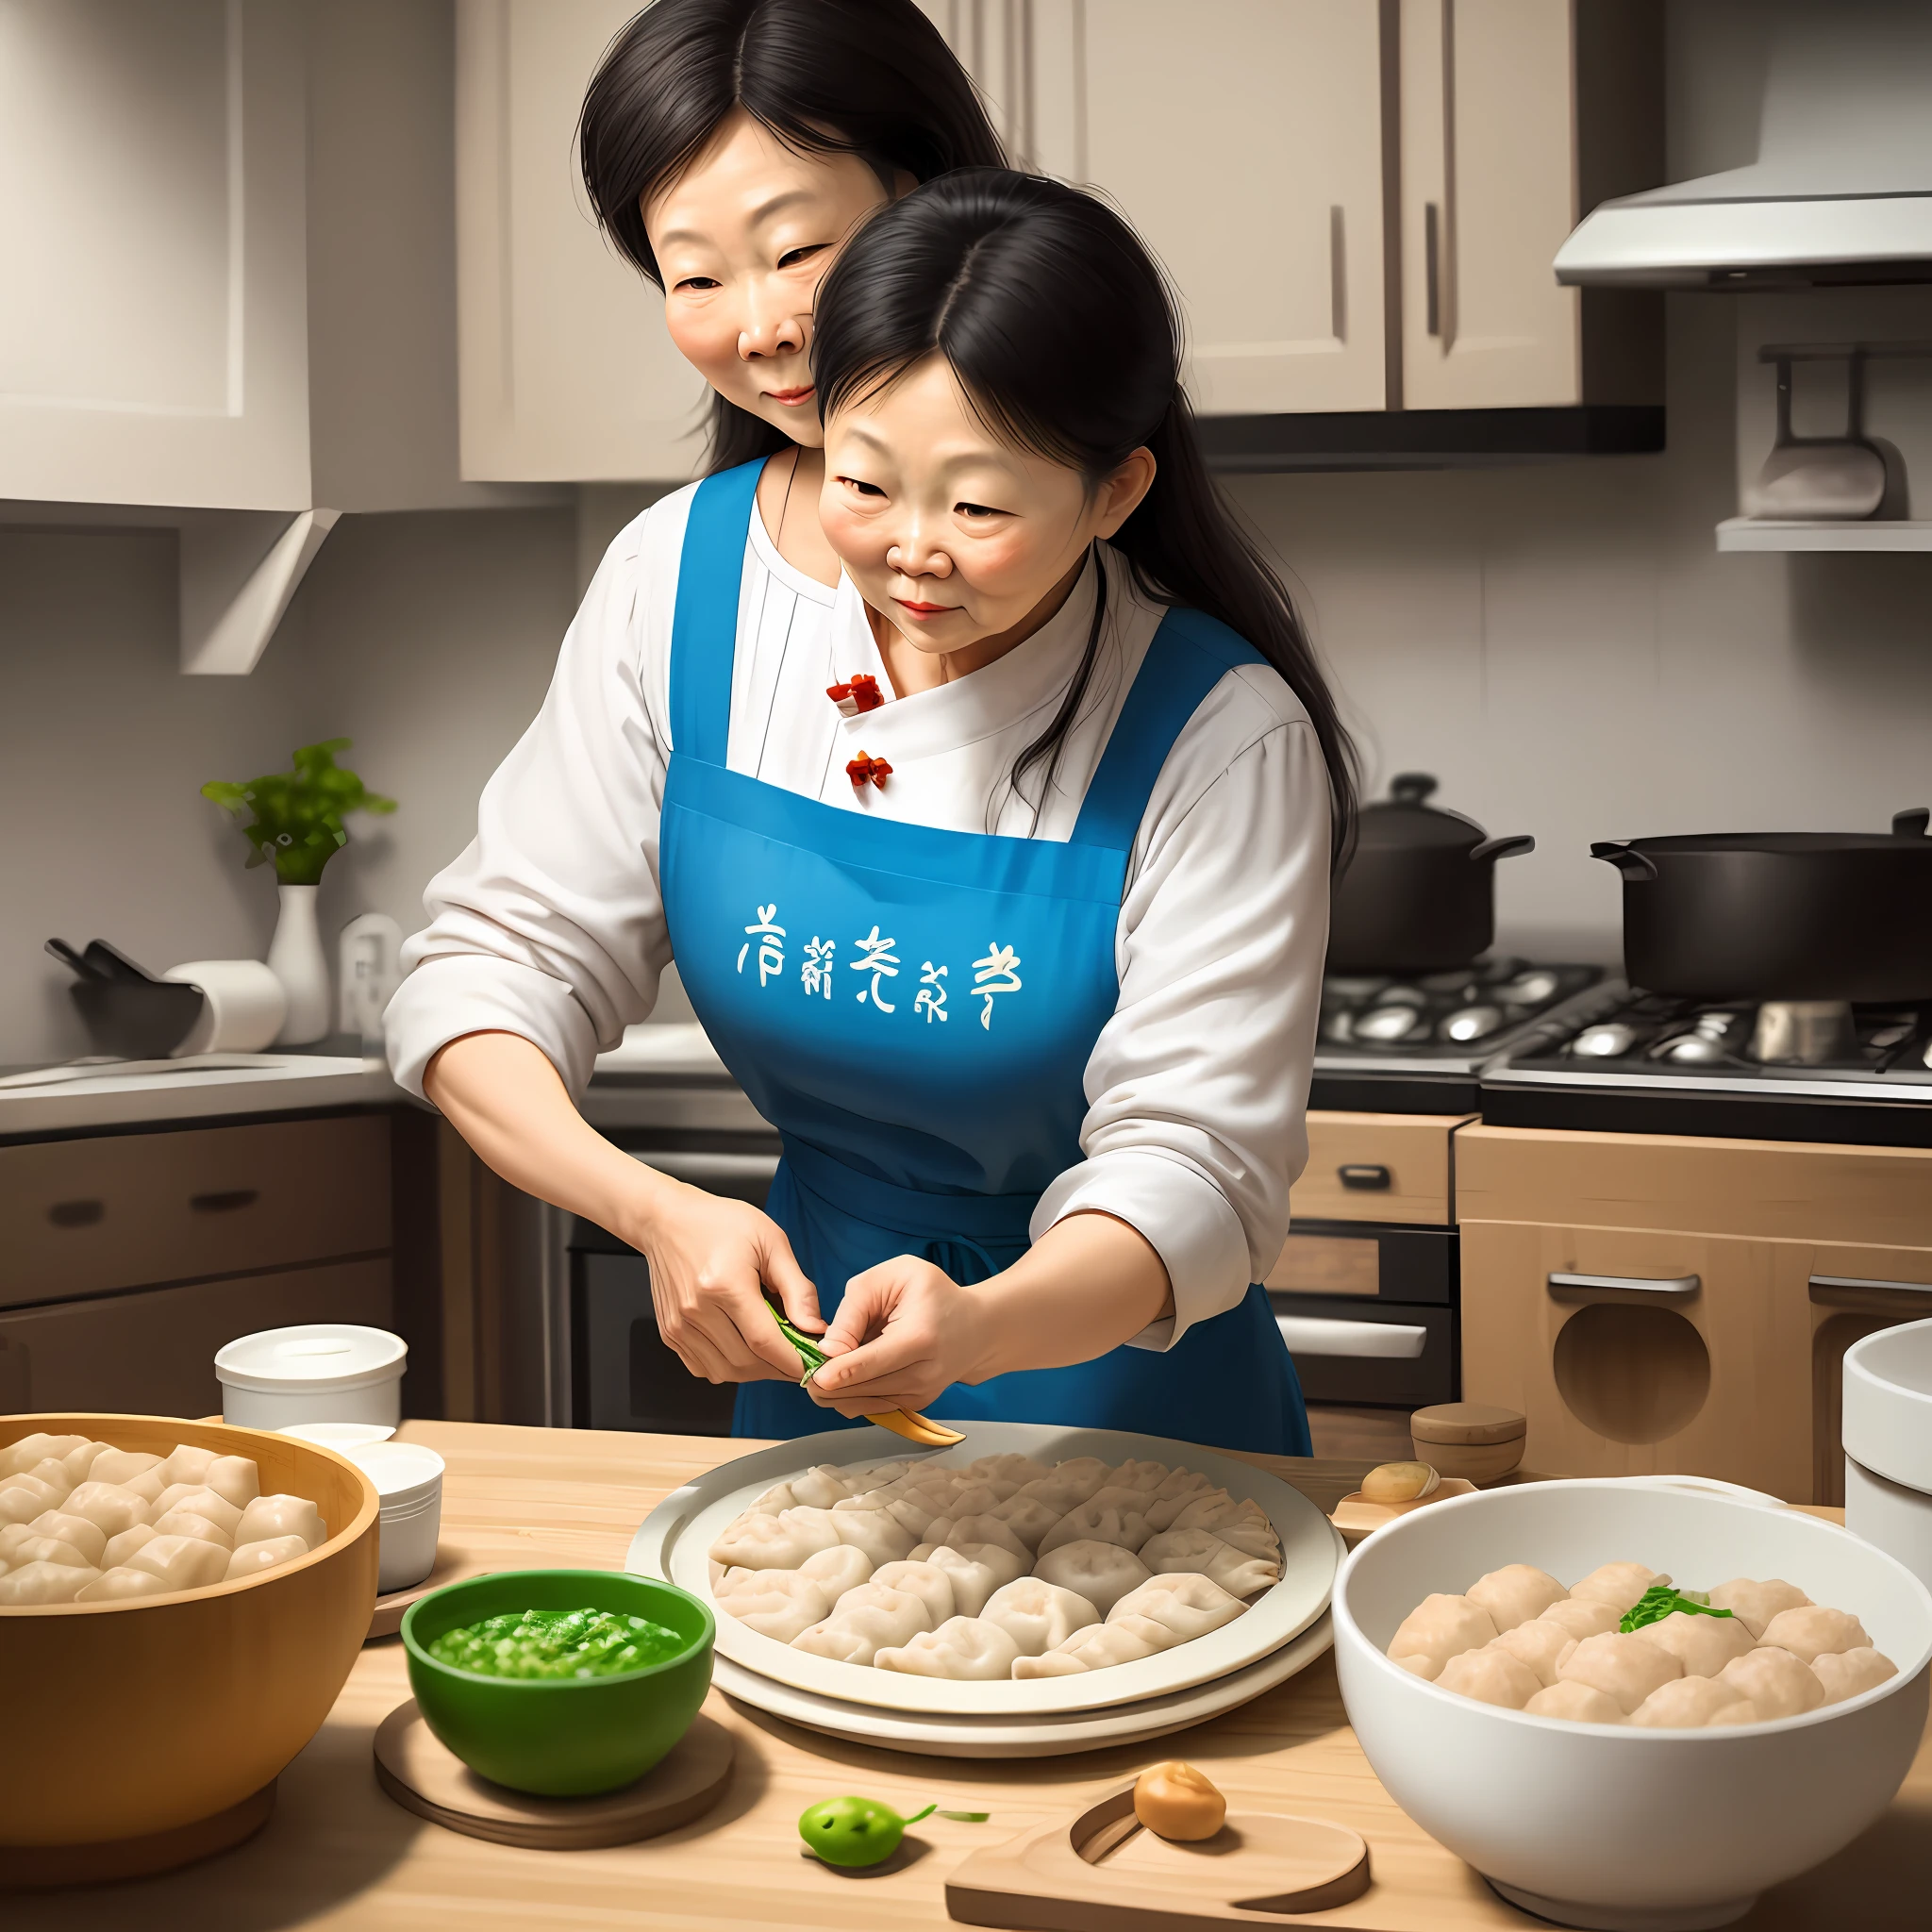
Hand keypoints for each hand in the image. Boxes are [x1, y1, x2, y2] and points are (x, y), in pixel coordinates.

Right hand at [618, 1173, 822, 1384]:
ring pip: (725, 1371)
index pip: (765, 1342)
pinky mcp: (669, 1332)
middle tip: (797, 1355)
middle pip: (746, 1363)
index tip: (813, 1364)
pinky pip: (704, 1368)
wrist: (667, 1220)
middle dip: (778, 1368)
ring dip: (754, 1371)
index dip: (793, 1361)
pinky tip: (742, 1347)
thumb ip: (797, 1289)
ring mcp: (678, 1324)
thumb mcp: (771, 1243)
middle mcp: (697, 1309)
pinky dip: (728, 1367)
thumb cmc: (721, 1223)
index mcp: (725, 1284)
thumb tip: (815, 1329)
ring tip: (771, 1351)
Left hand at [808, 1256, 990, 1416]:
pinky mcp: (916, 1404)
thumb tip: (828, 1349)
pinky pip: (873, 1407)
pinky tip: (839, 1381)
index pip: (873, 1362)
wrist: (976, 1327)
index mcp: (920, 1337)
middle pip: (865, 1387)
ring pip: (865, 1403)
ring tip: (818, 1373)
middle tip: (804, 1373)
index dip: (840, 1372)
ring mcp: (922, 1395)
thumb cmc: (930, 1293)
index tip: (815, 1376)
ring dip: (836, 1392)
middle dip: (829, 1384)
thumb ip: (856, 1309)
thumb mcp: (893, 1278)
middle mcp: (924, 1373)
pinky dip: (851, 1397)